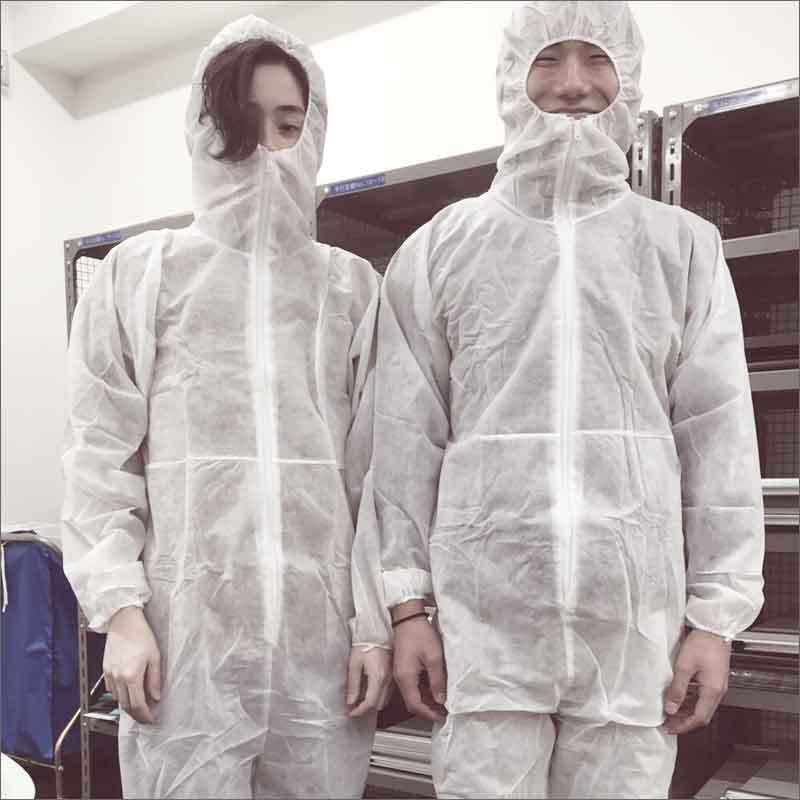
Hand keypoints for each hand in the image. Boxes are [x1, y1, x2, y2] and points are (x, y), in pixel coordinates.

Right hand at [104, 606, 161, 723]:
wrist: (124, 622)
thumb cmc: (141, 635)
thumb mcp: (155, 656)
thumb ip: (155, 679)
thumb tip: (156, 697)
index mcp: (131, 675)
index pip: (138, 704)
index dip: (144, 715)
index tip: (151, 719)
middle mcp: (118, 677)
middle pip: (126, 705)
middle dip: (136, 714)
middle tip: (146, 716)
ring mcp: (110, 674)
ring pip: (118, 699)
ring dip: (128, 705)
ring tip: (139, 705)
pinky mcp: (105, 670)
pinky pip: (111, 689)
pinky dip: (120, 695)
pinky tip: (128, 692)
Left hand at [346, 647, 392, 716]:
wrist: (376, 632)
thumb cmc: (364, 645)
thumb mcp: (354, 664)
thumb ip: (353, 685)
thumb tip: (350, 702)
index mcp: (377, 677)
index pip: (370, 702)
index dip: (359, 711)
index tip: (351, 713)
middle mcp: (387, 680)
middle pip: (378, 704)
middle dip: (366, 708)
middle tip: (355, 705)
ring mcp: (392, 677)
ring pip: (385, 699)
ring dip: (374, 702)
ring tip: (361, 697)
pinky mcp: (393, 674)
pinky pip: (388, 691)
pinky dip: (379, 695)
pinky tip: (370, 689)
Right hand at [392, 603, 446, 722]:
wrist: (407, 617)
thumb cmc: (419, 633)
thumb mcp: (434, 657)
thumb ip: (437, 680)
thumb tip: (440, 699)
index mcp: (406, 677)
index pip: (415, 705)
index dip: (429, 713)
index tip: (441, 716)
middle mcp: (400, 678)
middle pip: (412, 702)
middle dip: (427, 709)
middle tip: (443, 711)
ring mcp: (399, 672)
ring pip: (412, 694)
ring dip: (425, 700)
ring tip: (441, 701)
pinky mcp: (402, 666)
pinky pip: (411, 684)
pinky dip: (422, 690)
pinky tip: (433, 688)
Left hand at [663, 629, 729, 733]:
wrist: (714, 628)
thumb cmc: (702, 643)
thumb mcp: (684, 666)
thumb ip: (677, 688)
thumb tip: (670, 708)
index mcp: (712, 690)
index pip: (699, 718)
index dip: (683, 726)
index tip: (670, 728)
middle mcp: (718, 690)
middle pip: (702, 714)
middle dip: (685, 721)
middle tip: (669, 722)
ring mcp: (717, 684)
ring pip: (702, 705)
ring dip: (687, 711)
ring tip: (671, 711)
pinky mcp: (714, 678)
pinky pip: (703, 696)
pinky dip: (691, 700)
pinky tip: (680, 697)